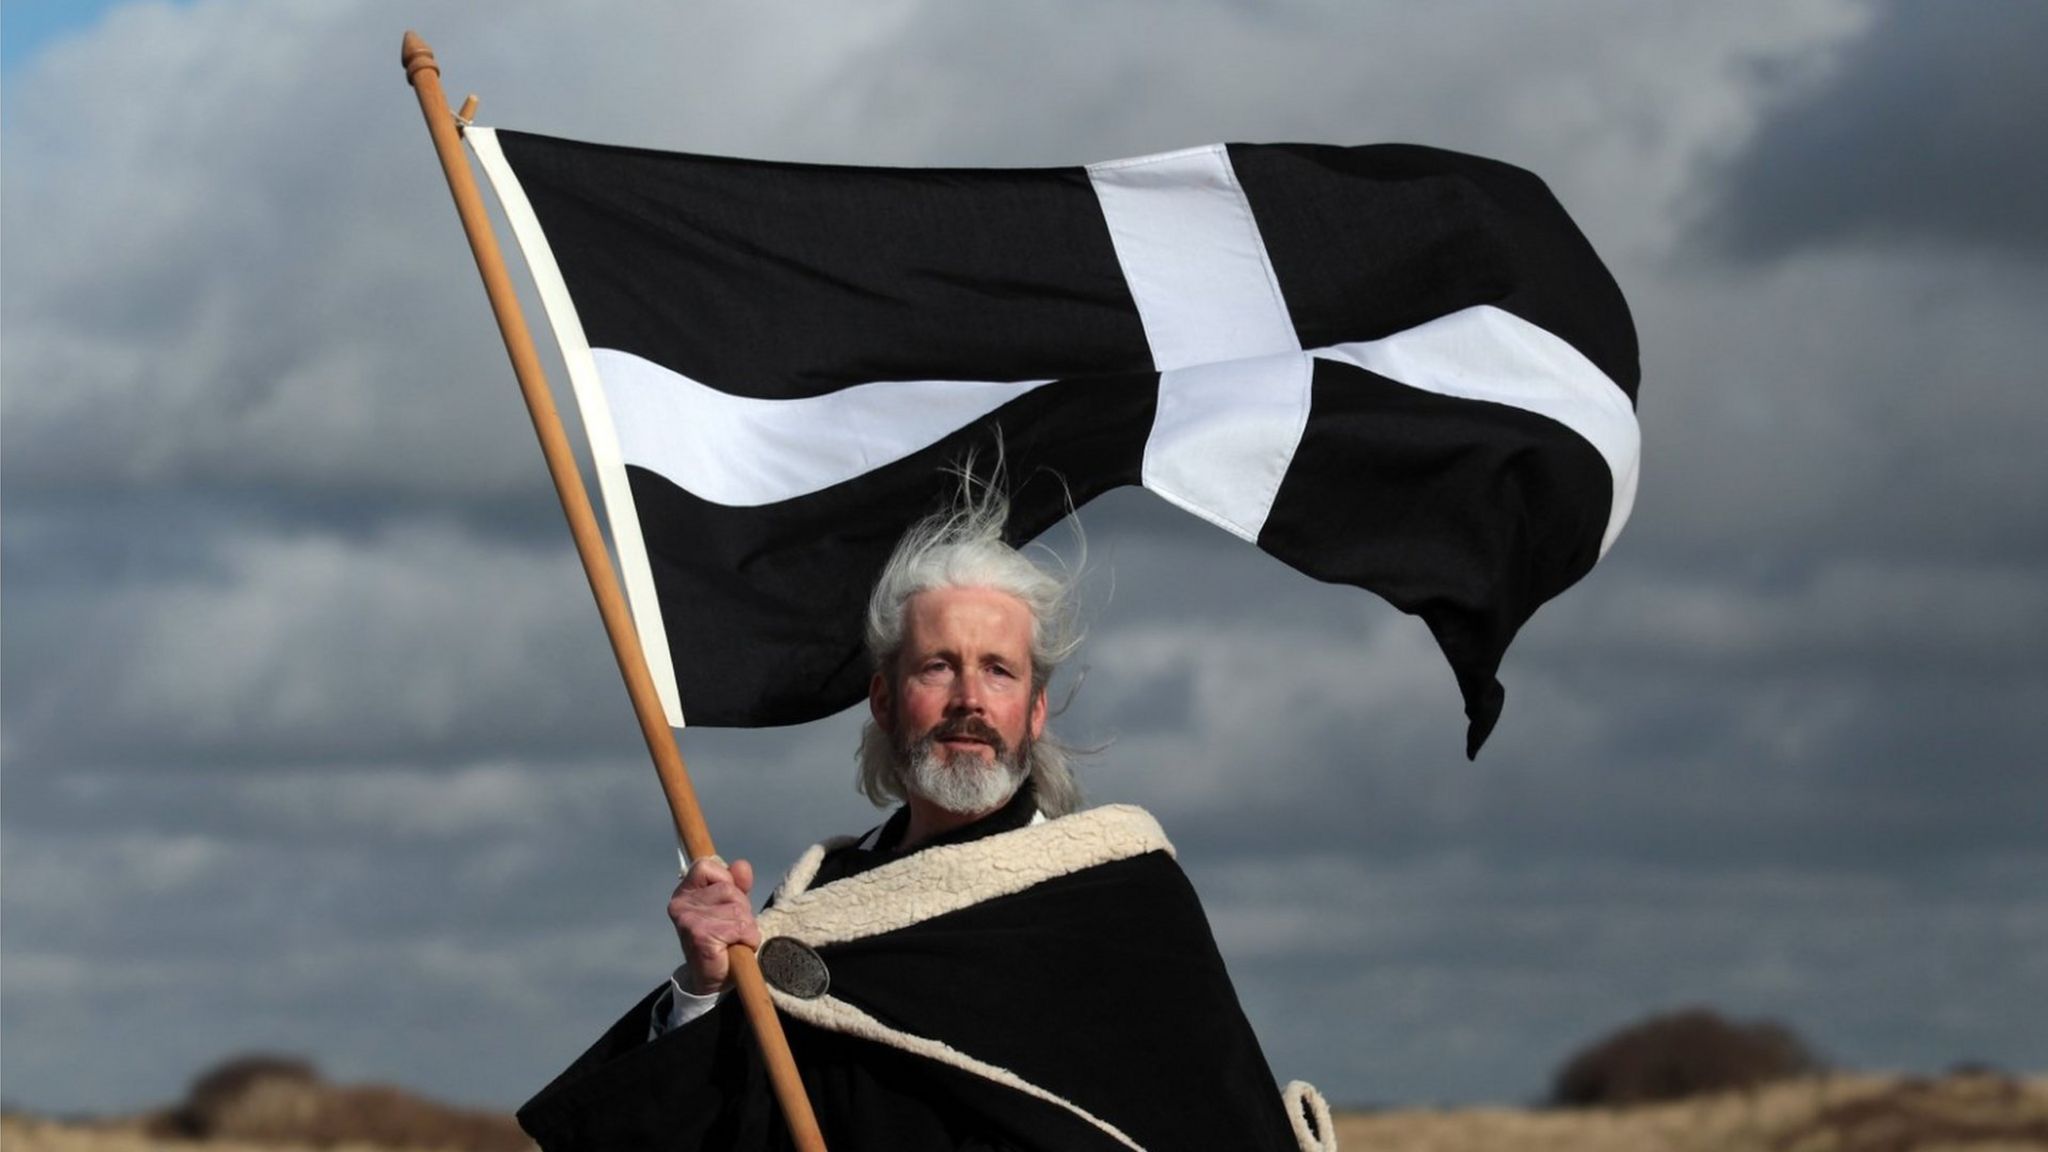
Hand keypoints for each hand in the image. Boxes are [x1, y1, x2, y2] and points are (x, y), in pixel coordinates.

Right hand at [668, 857, 760, 994]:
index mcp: (684, 893)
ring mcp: (690, 920)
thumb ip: (736, 883)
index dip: (725, 879)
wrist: (711, 980)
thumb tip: (741, 865)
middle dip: (741, 908)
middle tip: (732, 928)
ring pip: (738, 909)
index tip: (727, 900)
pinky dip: (748, 939)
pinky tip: (735, 948)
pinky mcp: (702, 936)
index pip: (706, 866)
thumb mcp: (730, 905)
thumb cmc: (721, 940)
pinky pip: (741, 928)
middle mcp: (681, 904)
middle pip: (729, 889)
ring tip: (733, 939)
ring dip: (746, 926)